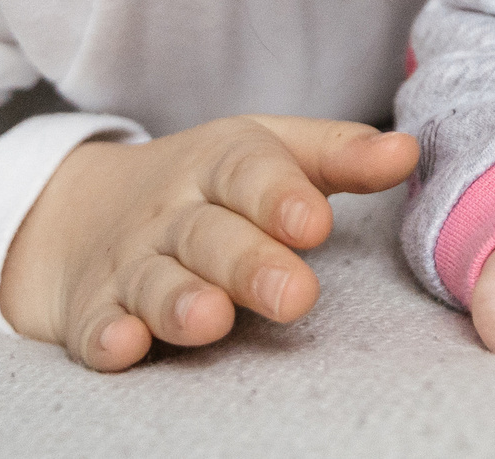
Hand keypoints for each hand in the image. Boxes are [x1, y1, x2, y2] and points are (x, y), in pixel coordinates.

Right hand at [0, 115, 417, 370]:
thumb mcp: (274, 152)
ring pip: (155, 283)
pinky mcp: (91, 311)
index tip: (316, 224)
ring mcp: (129, 264)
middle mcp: (173, 213)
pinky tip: (123, 342)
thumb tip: (409, 151)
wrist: (85, 210)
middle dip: (250, 265)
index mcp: (221, 164)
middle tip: (294, 294)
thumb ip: (341, 156)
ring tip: (212, 319)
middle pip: (211, 237)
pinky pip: (95, 327)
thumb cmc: (213, 186)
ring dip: (180, 301)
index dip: (281, 196)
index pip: (251, 173)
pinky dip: (106, 335)